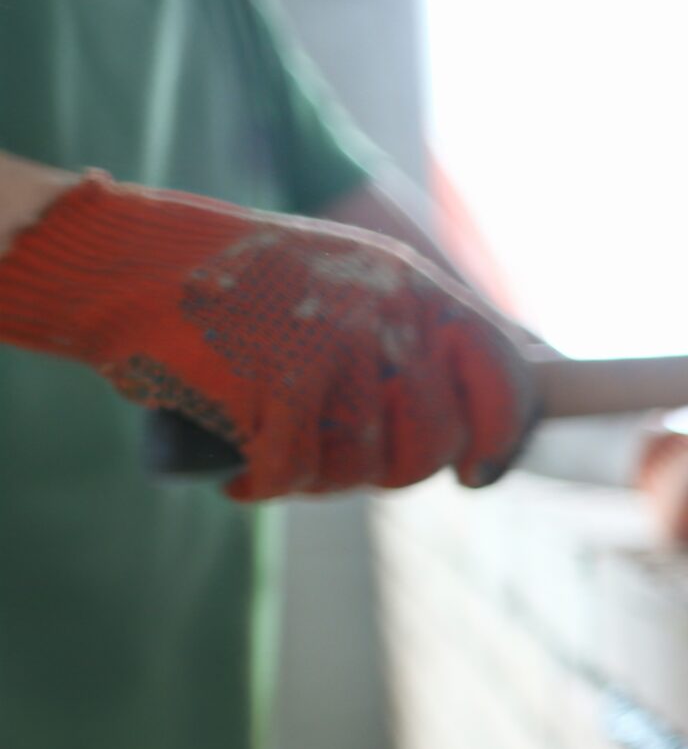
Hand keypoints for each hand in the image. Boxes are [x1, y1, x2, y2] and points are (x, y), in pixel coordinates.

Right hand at [0, 173, 535, 499]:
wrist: (124, 262)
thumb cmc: (232, 283)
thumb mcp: (342, 280)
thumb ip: (407, 334)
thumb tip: (465, 425)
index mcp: (411, 283)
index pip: (502, 371)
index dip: (501, 433)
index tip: (479, 471)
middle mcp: (384, 312)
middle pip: (435, 439)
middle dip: (396, 471)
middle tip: (344, 464)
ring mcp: (330, 348)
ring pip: (366, 465)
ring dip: (325, 481)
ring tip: (283, 455)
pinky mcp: (272, 387)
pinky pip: (295, 473)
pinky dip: (266, 486)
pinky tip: (244, 477)